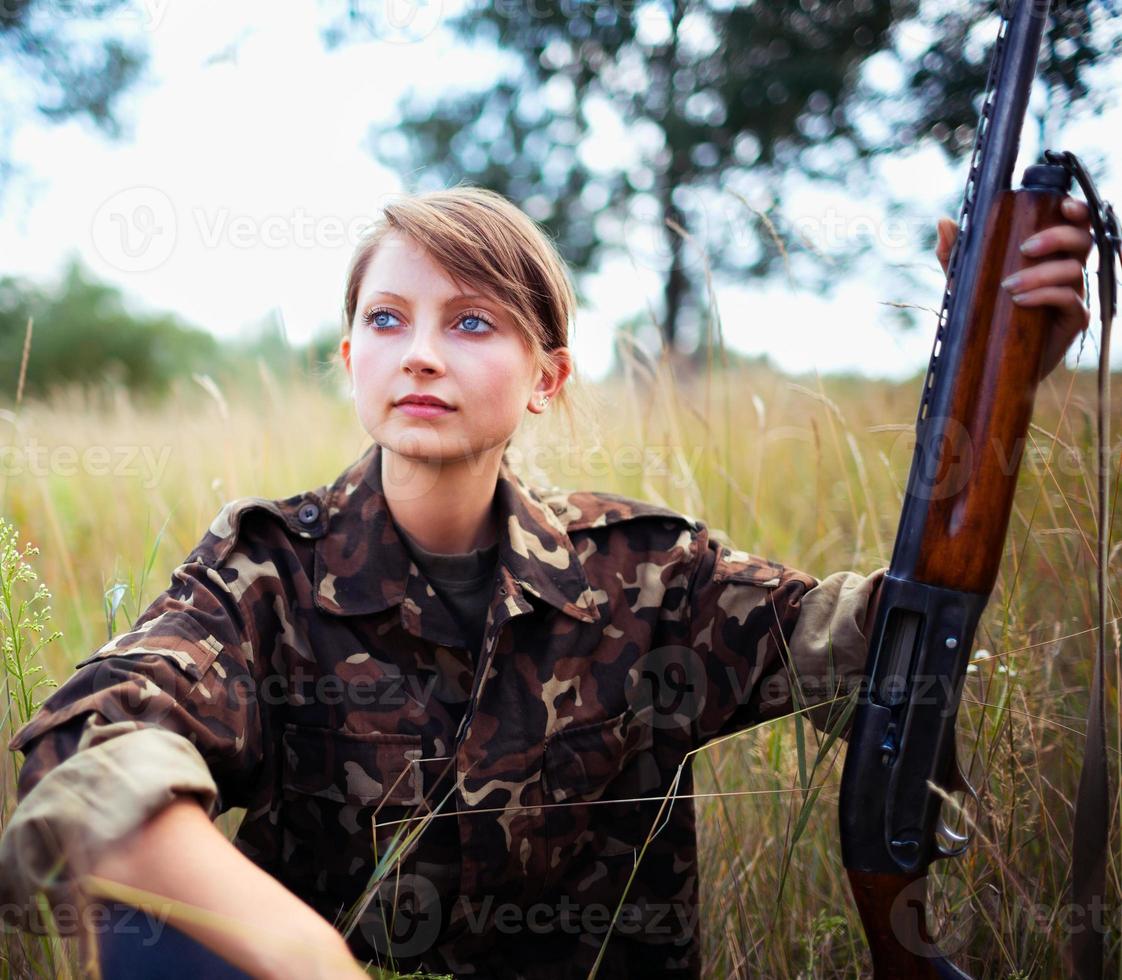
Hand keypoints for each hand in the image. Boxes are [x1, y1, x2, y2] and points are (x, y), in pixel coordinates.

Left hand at [934, 196, 1093, 377]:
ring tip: (1009, 286)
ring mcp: (1073, 295)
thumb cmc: (985, 314)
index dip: (1076, 210)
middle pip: (1082, 241)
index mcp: (1050, 255)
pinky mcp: (1073, 320)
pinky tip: (1020, 301)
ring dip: (1042, 273)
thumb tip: (945, 222)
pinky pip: (1069, 300)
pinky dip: (1045, 295)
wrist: (993, 363)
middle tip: (1025, 248)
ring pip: (1074, 270)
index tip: (1062, 205)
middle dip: (1058, 237)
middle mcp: (1067, 271)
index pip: (1074, 224)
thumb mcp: (966, 281)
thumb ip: (956, 253)